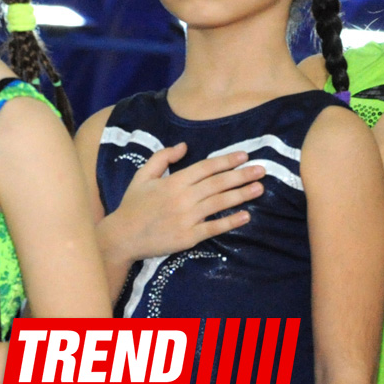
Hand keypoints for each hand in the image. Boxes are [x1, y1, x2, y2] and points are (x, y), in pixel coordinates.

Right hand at [104, 142, 264, 261]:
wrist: (120, 238)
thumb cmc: (133, 205)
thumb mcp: (142, 176)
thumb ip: (162, 158)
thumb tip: (184, 146)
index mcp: (173, 181)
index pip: (205, 167)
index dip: (226, 161)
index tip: (244, 156)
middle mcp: (182, 198)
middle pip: (217, 184)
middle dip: (241, 175)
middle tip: (262, 170)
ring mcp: (186, 218)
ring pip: (219, 203)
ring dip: (241, 195)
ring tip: (260, 188)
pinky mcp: (188, 237)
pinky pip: (213, 228)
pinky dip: (230, 222)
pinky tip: (246, 216)